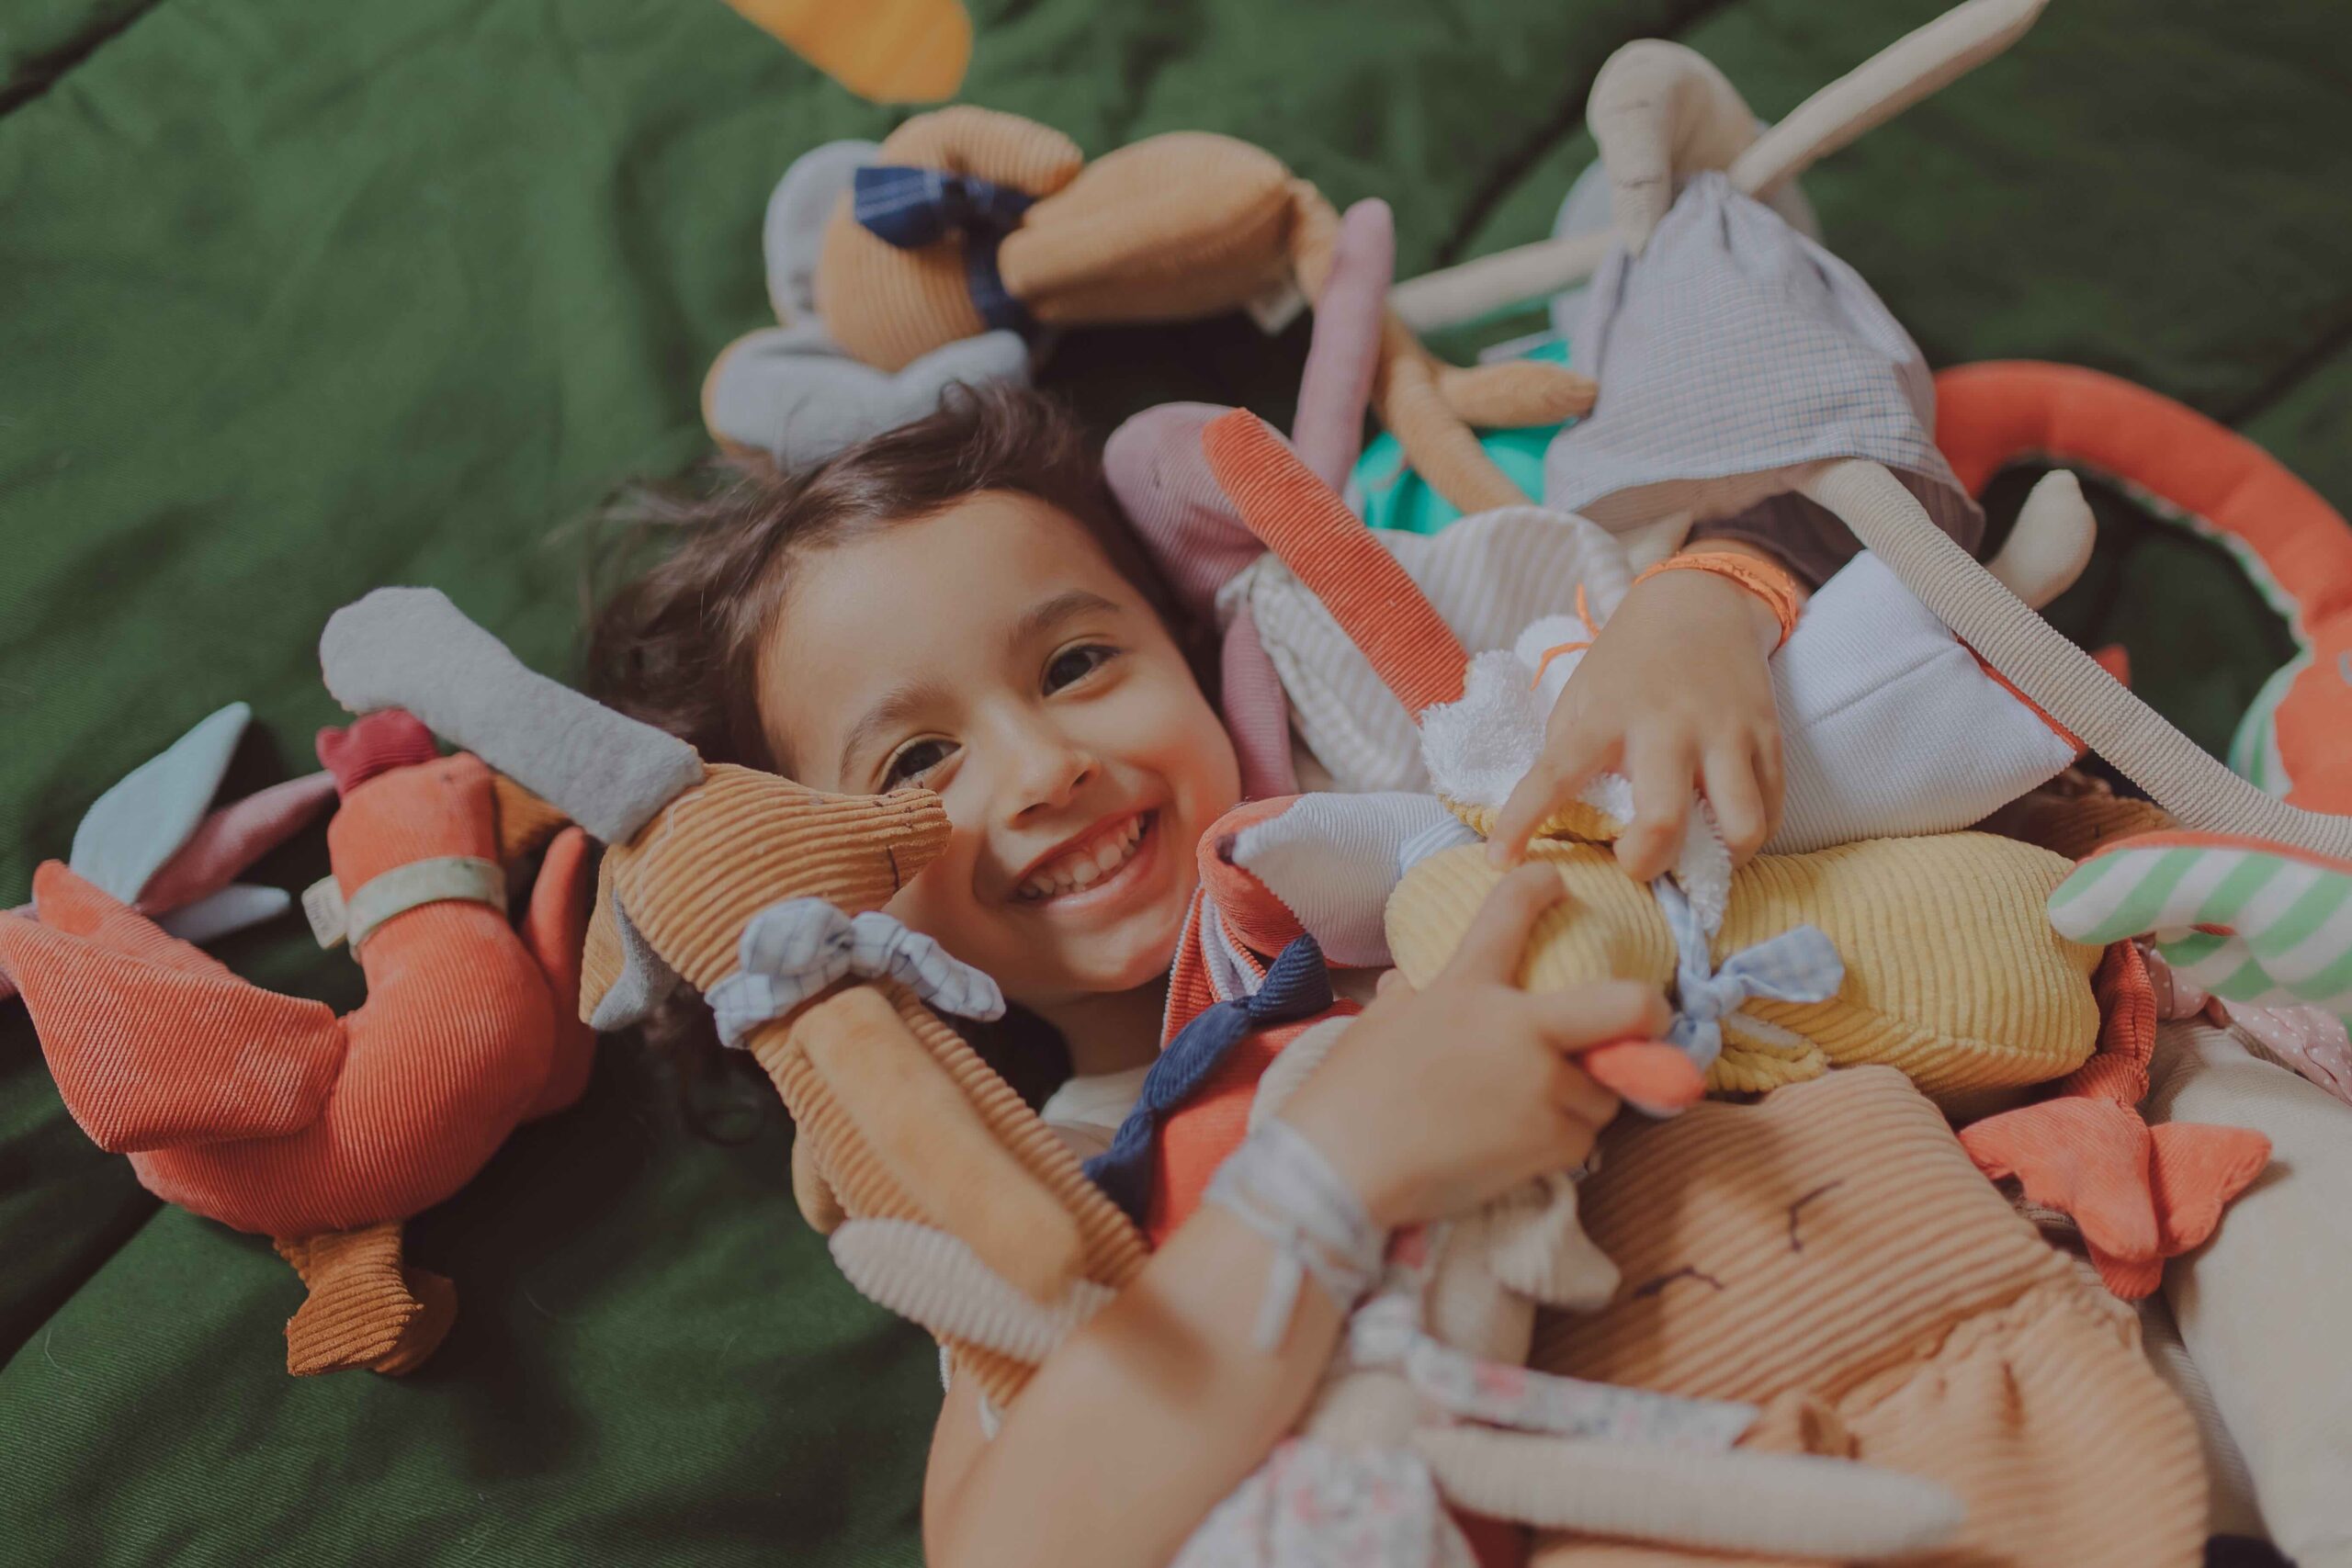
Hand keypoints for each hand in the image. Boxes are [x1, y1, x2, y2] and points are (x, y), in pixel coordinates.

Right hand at [1280, 865, 1667, 1228]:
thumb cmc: (1350, 1091)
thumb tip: (1415, 983)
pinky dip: (1562, 1141)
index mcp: (1468, 986)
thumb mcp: (1381, 1022)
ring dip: (1582, 1094)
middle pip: (1626, 1005)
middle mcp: (1520, 1029)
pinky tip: (1522, 1145)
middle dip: (1648, 1011)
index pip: (1511, 912)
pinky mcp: (1551, 1144)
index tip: (1554, 882)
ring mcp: (1543, 1087)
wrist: (1343, 1166)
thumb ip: (1413, 995)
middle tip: (1647, 1018)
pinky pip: (1584, 1138)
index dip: (1540, 886)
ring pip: (1602, 1088)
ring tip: (1540, 1106)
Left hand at [1490, 547, 1786, 880]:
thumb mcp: (1581, 696)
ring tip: (1696, 853)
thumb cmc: (1627, 665)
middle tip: (1634, 864)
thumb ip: (1567, 754)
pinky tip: (1728, 830)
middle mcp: (1668, 726)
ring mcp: (1725, 732)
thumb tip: (1559, 824)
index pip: (1555, 773)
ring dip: (1717, 858)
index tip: (1501, 859)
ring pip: (1740, 826)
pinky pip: (1772, 810)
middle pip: (1663, 821)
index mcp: (1607, 716)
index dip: (1522, 820)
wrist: (1699, 603)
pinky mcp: (1768, 736)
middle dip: (1645, 863)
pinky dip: (1751, 836)